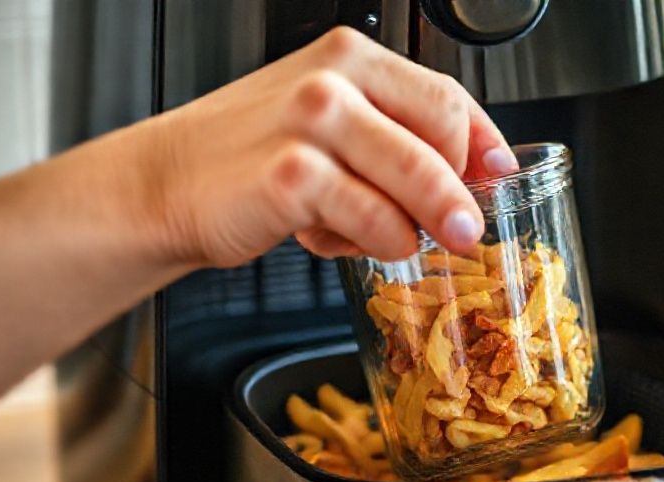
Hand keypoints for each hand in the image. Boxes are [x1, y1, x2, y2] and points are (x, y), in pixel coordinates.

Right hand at [144, 26, 517, 266]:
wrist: (165, 183)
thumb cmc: (250, 157)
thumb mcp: (327, 126)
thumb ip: (392, 136)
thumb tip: (469, 175)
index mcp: (351, 56)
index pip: (446, 95)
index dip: (483, 144)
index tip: (498, 178)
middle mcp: (335, 79)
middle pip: (441, 133)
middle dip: (463, 191)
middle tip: (467, 230)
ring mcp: (313, 122)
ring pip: (416, 178)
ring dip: (426, 223)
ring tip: (407, 242)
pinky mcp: (293, 176)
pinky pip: (373, 219)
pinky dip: (377, 243)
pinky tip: (345, 243)